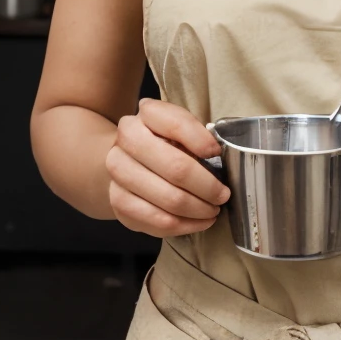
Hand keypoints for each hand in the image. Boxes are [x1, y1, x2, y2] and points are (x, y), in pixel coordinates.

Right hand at [105, 99, 229, 237]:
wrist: (128, 160)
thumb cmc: (165, 145)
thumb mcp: (182, 130)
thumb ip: (199, 136)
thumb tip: (217, 158)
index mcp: (146, 114)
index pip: (176, 124)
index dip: (202, 141)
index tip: (218, 154)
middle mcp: (126, 139)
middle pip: (176, 168)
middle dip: (208, 187)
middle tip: (222, 195)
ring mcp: (118, 171)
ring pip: (169, 200)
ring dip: (199, 210)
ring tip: (212, 210)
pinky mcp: (118, 201)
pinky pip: (158, 221)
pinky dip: (185, 225)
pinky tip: (198, 222)